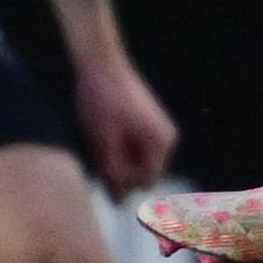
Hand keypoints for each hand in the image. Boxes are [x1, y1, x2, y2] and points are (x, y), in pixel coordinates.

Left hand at [75, 49, 179, 199]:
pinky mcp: (145, 124)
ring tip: (98, 144)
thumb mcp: (103, 140)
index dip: (122, 182)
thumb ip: (113, 172)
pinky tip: (101, 139)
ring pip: (136, 161)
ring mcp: (156, 130)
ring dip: (117, 160)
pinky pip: (133, 148)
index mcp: (161, 143)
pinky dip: (118, 149)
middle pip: (143, 173)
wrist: (100, 61)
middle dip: (120, 171)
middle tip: (97, 156)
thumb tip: (119, 200)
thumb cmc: (101, 99)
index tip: (101, 170)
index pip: (144, 181)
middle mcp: (165, 139)